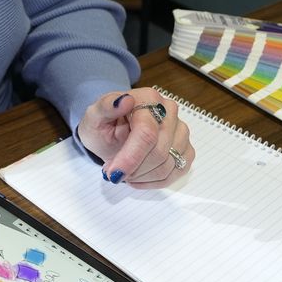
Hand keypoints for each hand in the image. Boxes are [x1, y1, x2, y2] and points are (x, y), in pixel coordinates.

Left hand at [77, 86, 196, 187]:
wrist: (114, 131)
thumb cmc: (104, 124)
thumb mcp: (94, 116)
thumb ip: (105, 107)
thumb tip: (124, 100)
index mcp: (148, 99)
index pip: (147, 133)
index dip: (131, 157)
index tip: (113, 173)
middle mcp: (170, 111)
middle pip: (159, 152)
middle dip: (134, 169)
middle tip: (113, 173)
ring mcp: (181, 130)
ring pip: (168, 165)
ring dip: (142, 176)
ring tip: (125, 172)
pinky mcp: (186, 148)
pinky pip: (177, 172)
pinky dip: (155, 182)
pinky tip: (138, 176)